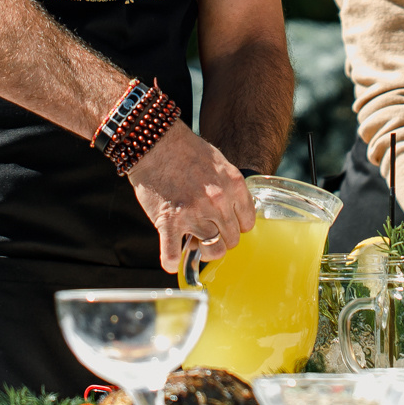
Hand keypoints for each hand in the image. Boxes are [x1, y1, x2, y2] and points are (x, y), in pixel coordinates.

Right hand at [127, 118, 255, 273]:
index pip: (247, 224)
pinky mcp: (168, 221)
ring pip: (211, 250)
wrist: (156, 142)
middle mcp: (218, 202)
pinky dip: (171, 261)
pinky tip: (172, 260)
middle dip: (220, 239)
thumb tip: (234, 214)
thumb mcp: (220, 164)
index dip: (235, 226)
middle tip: (205, 231)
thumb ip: (230, 190)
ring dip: (201, 249)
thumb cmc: (186, 151)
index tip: (224, 224)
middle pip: (231, 240)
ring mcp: (194, 213)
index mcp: (234, 186)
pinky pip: (172, 255)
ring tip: (191, 240)